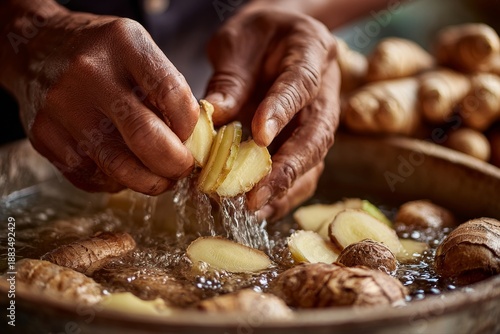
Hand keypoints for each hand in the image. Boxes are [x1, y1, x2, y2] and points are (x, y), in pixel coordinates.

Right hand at [14, 10, 198, 193]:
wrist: (37, 46)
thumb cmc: (101, 54)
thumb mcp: (138, 50)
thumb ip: (166, 91)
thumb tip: (193, 143)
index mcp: (123, 44)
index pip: (172, 95)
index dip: (190, 126)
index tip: (191, 137)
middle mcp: (89, 74)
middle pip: (146, 138)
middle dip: (174, 165)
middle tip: (181, 169)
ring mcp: (62, 106)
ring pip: (117, 167)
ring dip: (148, 182)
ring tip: (160, 179)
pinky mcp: (43, 135)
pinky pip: (90, 176)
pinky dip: (114, 182)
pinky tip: (122, 171)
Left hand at [204, 6, 339, 218]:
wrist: (276, 37)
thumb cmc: (256, 35)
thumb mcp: (237, 43)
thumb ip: (230, 78)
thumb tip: (212, 115)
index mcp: (311, 50)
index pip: (301, 83)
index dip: (282, 111)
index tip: (259, 136)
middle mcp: (324, 90)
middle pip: (317, 134)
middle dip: (288, 168)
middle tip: (255, 194)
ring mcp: (319, 119)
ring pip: (314, 160)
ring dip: (285, 188)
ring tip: (252, 208)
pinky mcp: (306, 141)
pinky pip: (304, 172)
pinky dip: (283, 194)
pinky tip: (258, 209)